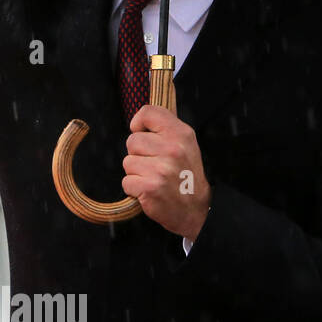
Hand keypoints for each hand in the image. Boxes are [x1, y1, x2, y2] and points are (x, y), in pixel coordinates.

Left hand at [122, 104, 211, 239]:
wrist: (194, 209)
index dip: (139, 124)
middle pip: (132, 141)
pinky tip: (150, 190)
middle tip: (155, 165)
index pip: (148, 112)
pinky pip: (126, 182)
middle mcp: (172, 149)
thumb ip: (164, 129)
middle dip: (138, 154)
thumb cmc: (185, 175)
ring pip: (127, 162)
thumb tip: (139, 119)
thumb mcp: (184, 145)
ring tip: (154, 178)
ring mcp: (161, 169)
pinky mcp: (150, 188)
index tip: (144, 134)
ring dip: (136, 173)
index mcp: (181, 134)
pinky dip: (134, 188)